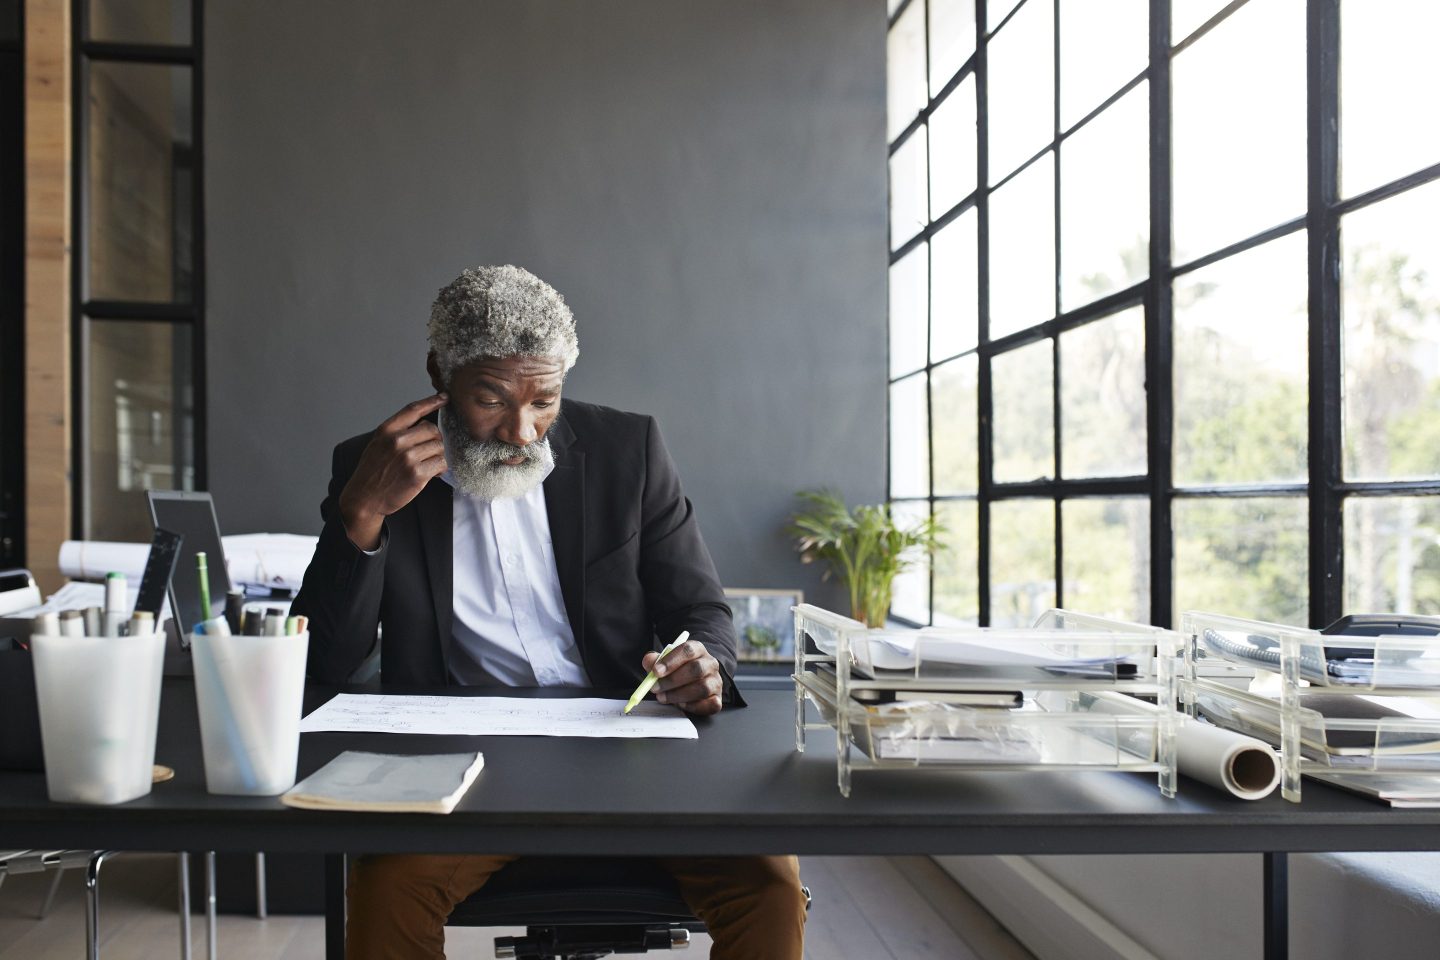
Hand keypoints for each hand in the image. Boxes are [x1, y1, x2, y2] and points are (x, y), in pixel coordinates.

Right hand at [338, 393, 448, 549]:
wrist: (364, 498)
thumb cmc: (372, 471)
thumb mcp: (378, 443)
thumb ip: (397, 432)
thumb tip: (424, 424)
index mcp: (387, 430)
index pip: (413, 409)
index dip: (432, 401)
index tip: (444, 397)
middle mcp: (397, 441)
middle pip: (432, 429)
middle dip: (435, 439)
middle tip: (430, 450)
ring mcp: (408, 457)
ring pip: (439, 446)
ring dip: (438, 455)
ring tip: (429, 463)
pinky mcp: (417, 474)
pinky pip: (440, 463)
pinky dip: (441, 468)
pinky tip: (433, 473)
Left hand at [643, 638, 722, 715]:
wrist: (694, 680)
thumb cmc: (678, 669)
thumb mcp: (664, 661)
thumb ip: (655, 660)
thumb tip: (649, 662)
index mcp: (697, 649)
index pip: (688, 650)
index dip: (671, 661)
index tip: (656, 671)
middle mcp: (710, 663)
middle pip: (696, 669)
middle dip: (672, 681)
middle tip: (655, 688)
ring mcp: (716, 681)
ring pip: (702, 688)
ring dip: (679, 695)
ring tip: (663, 697)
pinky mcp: (718, 698)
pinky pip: (710, 704)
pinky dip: (693, 706)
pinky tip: (681, 704)